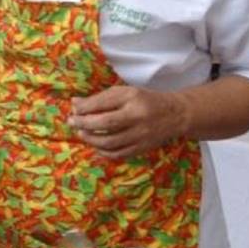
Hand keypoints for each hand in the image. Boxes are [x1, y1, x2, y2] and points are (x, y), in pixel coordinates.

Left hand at [68, 85, 189, 158]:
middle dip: (84, 124)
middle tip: (72, 122)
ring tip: (82, 133)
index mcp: (133, 98)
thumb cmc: (145, 100)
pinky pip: (118, 154)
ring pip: (110, 142)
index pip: (103, 104)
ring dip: (91, 139)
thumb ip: (100, 98)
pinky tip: (96, 145)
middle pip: (105, 124)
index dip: (84, 108)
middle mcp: (138, 117)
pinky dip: (103, 152)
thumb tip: (74, 104)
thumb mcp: (125, 93)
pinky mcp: (142, 148)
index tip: (73, 110)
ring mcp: (141, 135)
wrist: (176, 114)